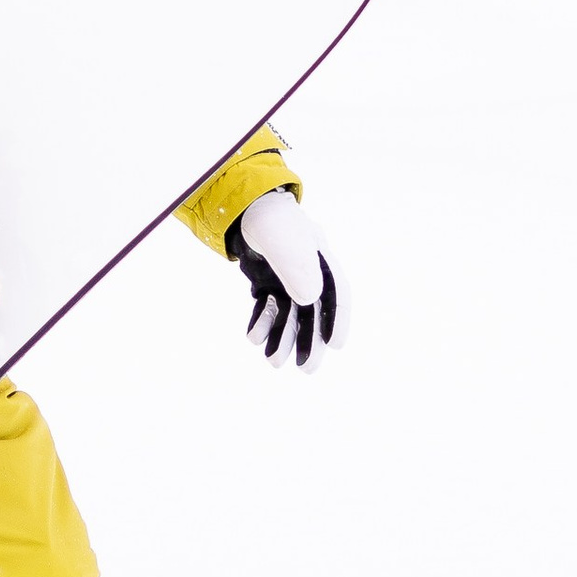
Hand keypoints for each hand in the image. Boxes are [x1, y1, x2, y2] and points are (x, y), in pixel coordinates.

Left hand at [232, 187, 337, 370]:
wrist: (239, 207)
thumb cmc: (266, 218)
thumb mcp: (282, 239)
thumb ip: (296, 267)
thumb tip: (309, 301)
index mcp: (319, 257)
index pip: (336, 292)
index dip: (338, 319)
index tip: (335, 346)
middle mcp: (305, 271)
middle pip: (313, 311)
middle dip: (310, 340)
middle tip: (307, 369)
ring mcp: (284, 277)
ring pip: (289, 315)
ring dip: (283, 338)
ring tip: (274, 362)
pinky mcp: (265, 281)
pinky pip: (268, 309)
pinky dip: (263, 324)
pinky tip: (254, 338)